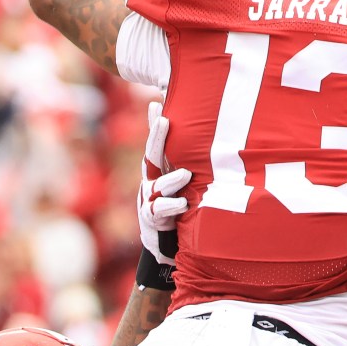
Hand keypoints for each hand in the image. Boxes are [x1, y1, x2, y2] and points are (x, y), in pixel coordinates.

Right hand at [137, 101, 189, 266]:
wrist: (163, 241)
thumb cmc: (174, 205)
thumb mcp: (177, 181)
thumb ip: (181, 160)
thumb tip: (196, 136)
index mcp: (158, 169)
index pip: (155, 143)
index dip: (154, 125)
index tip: (156, 105)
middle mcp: (151, 180)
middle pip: (151, 156)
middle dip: (156, 137)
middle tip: (164, 121)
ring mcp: (150, 199)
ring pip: (159, 186)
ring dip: (172, 179)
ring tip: (185, 175)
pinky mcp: (153, 218)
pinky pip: (160, 210)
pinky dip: (172, 206)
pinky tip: (183, 203)